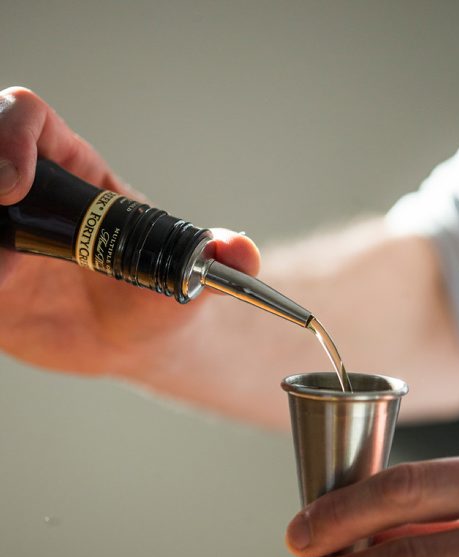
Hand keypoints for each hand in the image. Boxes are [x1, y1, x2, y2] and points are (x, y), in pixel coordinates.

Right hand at [0, 87, 259, 378]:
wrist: (134, 342)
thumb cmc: (159, 294)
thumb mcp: (190, 274)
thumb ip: (215, 260)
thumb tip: (244, 254)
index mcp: (78, 178)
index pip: (30, 122)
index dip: (12, 135)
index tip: (16, 184)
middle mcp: (33, 200)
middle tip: (1, 212)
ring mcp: (7, 237)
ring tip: (5, 277)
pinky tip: (2, 294)